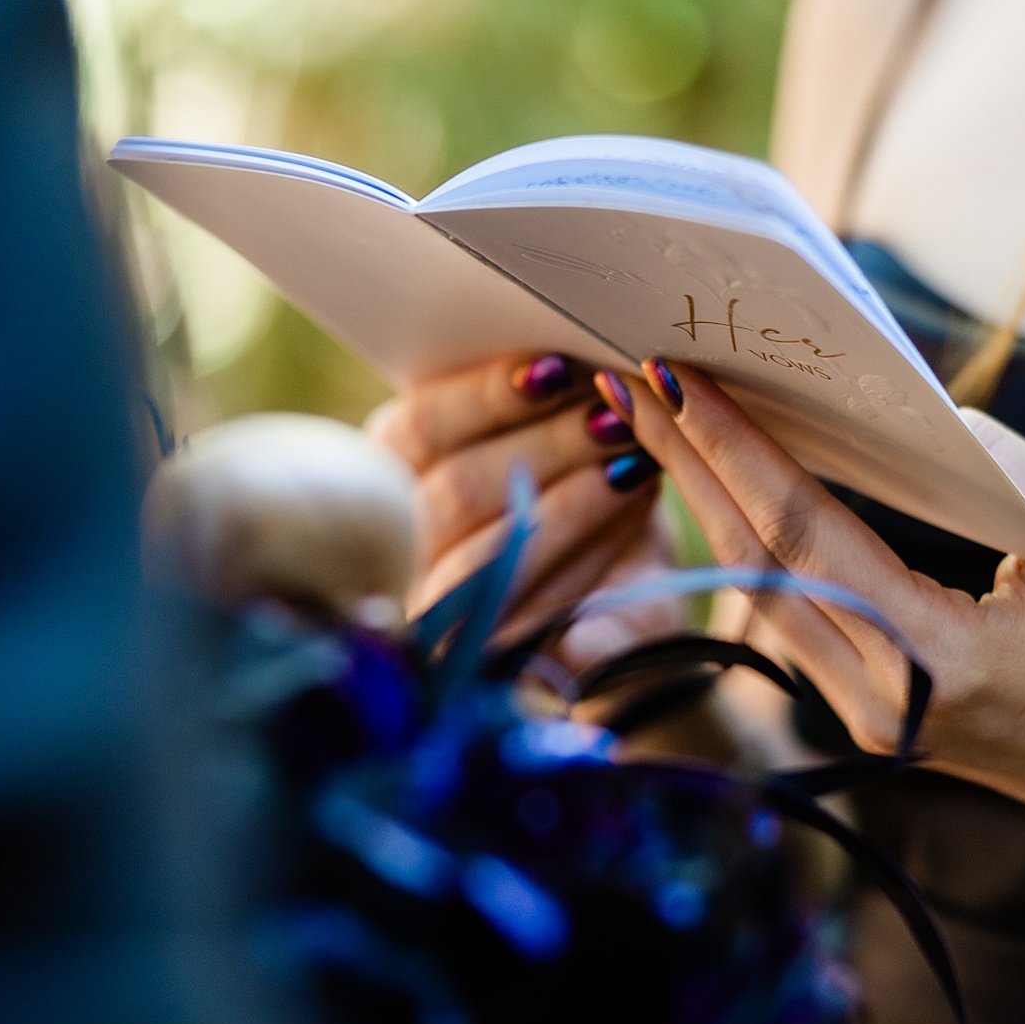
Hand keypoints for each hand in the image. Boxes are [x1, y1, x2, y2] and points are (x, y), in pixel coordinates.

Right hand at [365, 352, 669, 644]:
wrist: (620, 610)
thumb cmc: (579, 503)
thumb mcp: (557, 448)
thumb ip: (544, 402)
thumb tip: (563, 358)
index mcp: (390, 476)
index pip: (415, 429)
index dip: (483, 396)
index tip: (556, 366)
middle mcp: (397, 548)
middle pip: (456, 489)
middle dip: (546, 444)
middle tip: (614, 413)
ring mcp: (433, 618)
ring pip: (490, 555)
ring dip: (571, 501)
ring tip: (635, 459)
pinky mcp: (488, 665)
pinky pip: (533, 613)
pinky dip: (589, 555)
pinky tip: (631, 512)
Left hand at [596, 359, 1024, 1023]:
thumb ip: (988, 469)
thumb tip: (900, 409)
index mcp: (935, 666)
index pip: (804, 539)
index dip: (734, 451)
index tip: (678, 377)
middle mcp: (885, 707)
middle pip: (759, 570)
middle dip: (692, 466)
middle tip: (631, 376)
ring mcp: (879, 723)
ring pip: (769, 598)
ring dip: (713, 505)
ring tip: (664, 419)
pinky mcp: (887, 719)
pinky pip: (805, 620)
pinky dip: (762, 547)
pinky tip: (735, 490)